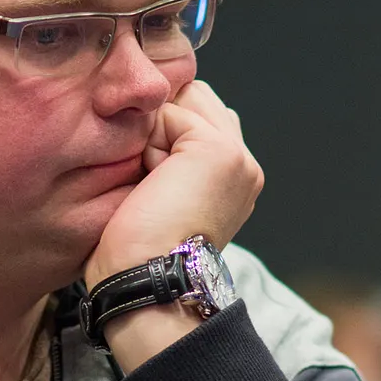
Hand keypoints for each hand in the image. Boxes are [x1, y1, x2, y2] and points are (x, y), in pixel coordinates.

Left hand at [85, 78, 261, 288]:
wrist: (146, 280)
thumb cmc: (136, 252)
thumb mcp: (161, 195)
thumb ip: (173, 156)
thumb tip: (155, 117)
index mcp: (235, 179)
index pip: (200, 116)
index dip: (164, 134)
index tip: (155, 187)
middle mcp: (244, 165)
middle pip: (195, 99)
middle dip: (164, 126)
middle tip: (155, 185)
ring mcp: (237, 156)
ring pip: (185, 99)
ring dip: (158, 134)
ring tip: (156, 183)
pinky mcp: (219, 150)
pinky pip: (170, 113)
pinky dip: (152, 144)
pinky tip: (155, 184)